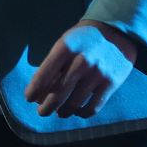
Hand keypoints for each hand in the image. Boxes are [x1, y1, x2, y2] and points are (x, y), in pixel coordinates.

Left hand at [22, 21, 137, 118]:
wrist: (117, 33)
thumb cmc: (84, 40)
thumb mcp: (66, 43)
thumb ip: (54, 64)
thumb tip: (40, 91)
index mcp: (66, 47)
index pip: (44, 75)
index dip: (34, 90)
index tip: (29, 98)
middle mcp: (81, 61)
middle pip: (58, 93)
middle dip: (46, 107)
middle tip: (42, 111)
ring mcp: (97, 73)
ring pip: (74, 104)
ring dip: (63, 112)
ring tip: (59, 112)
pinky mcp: (110, 83)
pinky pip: (92, 107)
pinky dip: (82, 113)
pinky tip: (77, 111)